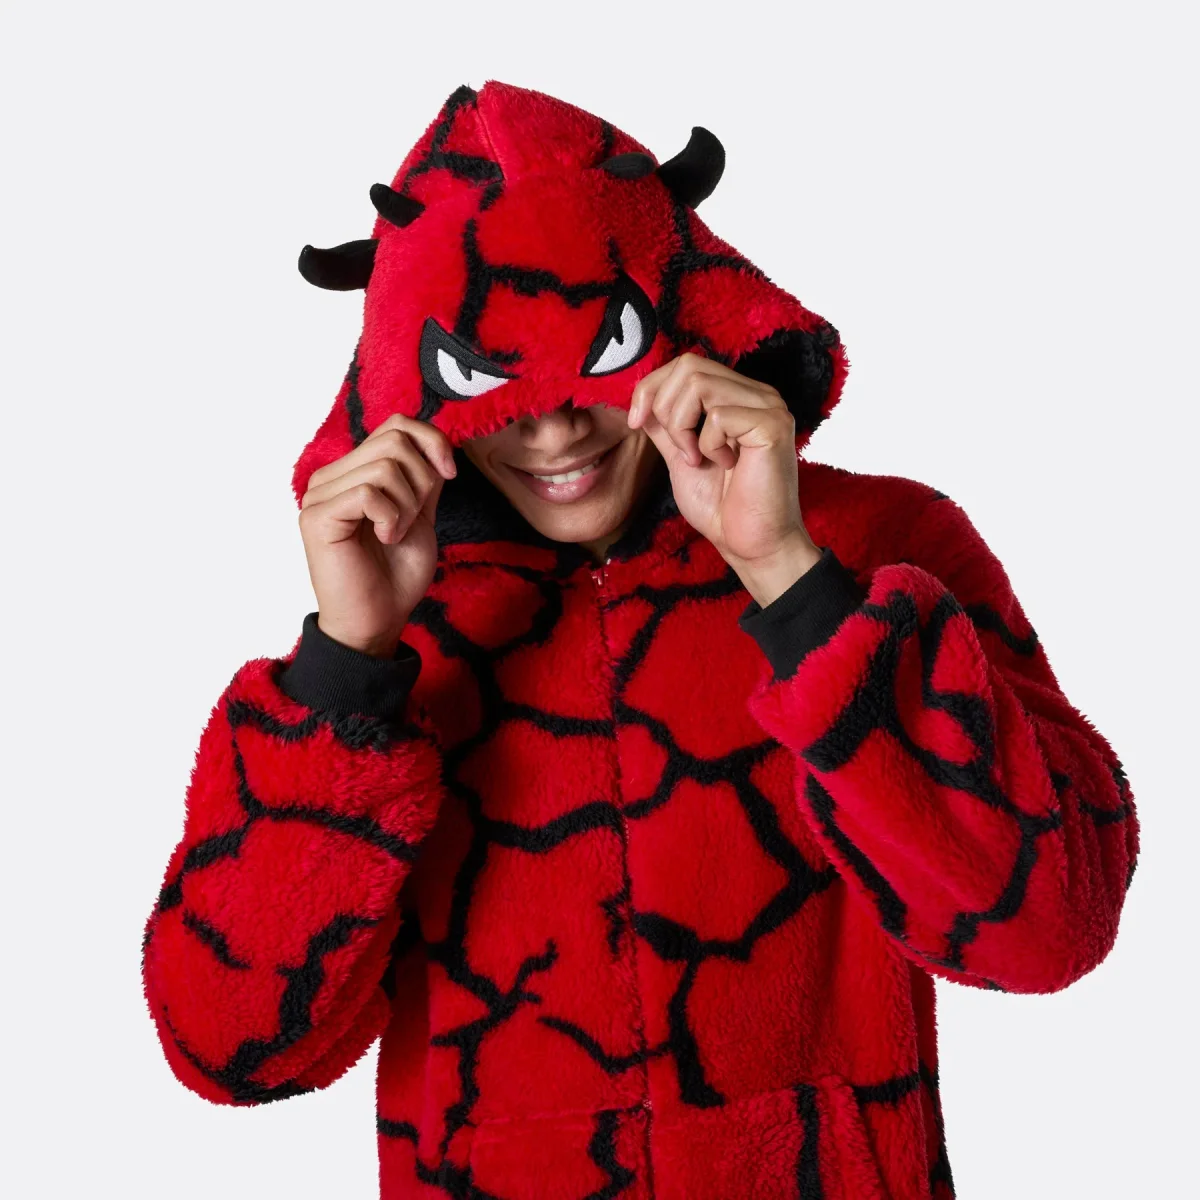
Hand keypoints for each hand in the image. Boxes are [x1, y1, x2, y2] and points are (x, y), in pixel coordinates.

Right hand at [297, 414, 456, 656]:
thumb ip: (423, 476)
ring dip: (407, 505)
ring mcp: (319, 495)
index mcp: (354, 472)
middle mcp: (332, 477)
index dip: (431, 442)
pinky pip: (368, 492)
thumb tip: (435, 440)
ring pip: (385, 466)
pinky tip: (385, 538)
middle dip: (421, 481)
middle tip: (412, 519)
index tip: (449, 476)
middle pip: (394, 440)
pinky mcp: (316, 517)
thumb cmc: (396, 574)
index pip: (396, 425)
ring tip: (395, 533)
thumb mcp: (421, 513)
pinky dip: (391, 517)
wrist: (379, 619)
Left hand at [627, 353, 821, 606]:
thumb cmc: (721, 507)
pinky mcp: (773, 425)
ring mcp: (769, 406)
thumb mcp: (681, 456)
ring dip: (683, 428)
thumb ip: (666, 425)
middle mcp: (757, 394)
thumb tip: (643, 397)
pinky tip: (726, 465)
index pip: (686, 364)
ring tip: (699, 459)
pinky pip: (717, 415)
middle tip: (680, 450)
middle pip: (689, 366)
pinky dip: (708, 444)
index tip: (636, 423)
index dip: (651, 388)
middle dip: (665, 408)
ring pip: (699, 384)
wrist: (750, 545)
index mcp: (737, 397)